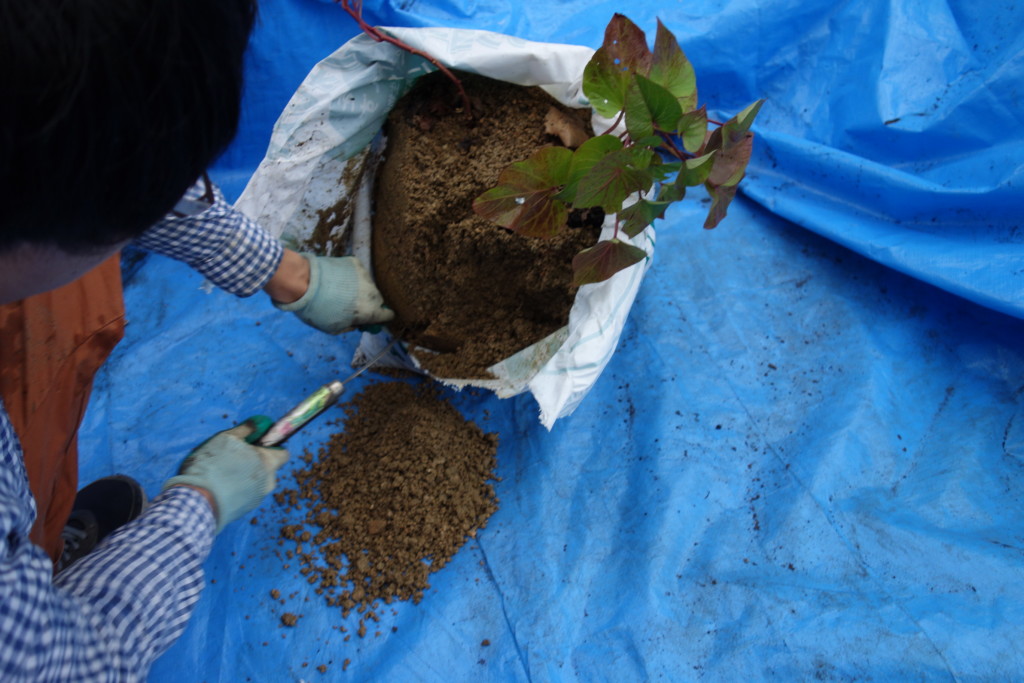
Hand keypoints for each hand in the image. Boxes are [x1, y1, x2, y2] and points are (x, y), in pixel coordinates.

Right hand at [163, 418, 288, 531]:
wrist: (198, 501)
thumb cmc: (214, 465)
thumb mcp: (227, 438)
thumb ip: (246, 429)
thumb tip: (259, 423)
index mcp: (269, 463)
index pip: (283, 454)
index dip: (272, 448)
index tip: (256, 445)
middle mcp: (269, 482)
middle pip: (268, 469)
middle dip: (255, 463)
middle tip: (234, 459)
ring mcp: (258, 498)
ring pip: (257, 483)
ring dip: (246, 477)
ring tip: (224, 475)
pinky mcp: (246, 510)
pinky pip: (246, 495)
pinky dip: (238, 490)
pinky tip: (222, 488)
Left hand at [271, 252, 392, 333]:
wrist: (303, 281)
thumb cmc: (316, 310)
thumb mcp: (334, 329)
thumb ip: (351, 326)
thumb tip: (357, 322)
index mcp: (369, 311)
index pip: (389, 315)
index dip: (380, 318)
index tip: (371, 318)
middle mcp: (372, 292)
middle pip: (378, 300)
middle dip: (368, 304)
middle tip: (351, 305)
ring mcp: (364, 275)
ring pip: (367, 285)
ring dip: (359, 289)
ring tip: (340, 290)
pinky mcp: (355, 262)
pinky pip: (358, 273)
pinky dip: (351, 277)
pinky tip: (336, 279)